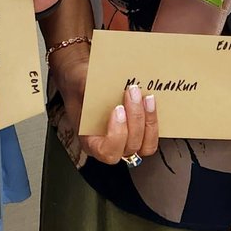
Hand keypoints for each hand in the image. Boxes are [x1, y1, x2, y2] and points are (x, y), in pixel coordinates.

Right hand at [48, 46, 159, 164]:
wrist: (84, 79)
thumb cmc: (79, 85)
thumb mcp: (77, 83)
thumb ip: (86, 87)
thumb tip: (100, 83)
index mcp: (91, 141)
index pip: (106, 151)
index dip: (116, 135)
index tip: (117, 109)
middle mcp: (110, 146)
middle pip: (130, 146)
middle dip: (135, 118)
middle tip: (132, 93)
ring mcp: (127, 142)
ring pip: (146, 145)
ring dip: (149, 120)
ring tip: (146, 98)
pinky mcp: (140, 133)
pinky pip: (152, 135)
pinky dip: (154, 119)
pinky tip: (150, 101)